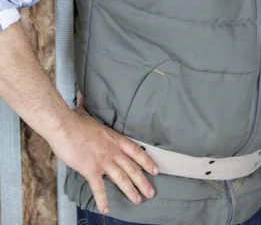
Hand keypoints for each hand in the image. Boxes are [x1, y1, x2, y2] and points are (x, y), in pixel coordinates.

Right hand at [48, 92, 158, 214]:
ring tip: (137, 200)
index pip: (136, 151)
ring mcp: (103, 160)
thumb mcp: (85, 111)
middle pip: (132, 167)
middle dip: (143, 181)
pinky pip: (99, 188)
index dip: (147, 161)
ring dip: (130, 190)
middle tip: (151, 193)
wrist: (63, 125)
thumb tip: (81, 94)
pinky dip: (103, 199)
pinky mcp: (90, 169)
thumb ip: (86, 105)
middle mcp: (112, 150)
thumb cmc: (74, 119)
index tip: (155, 170)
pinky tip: (106, 209)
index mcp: (114, 138)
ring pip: (121, 178)